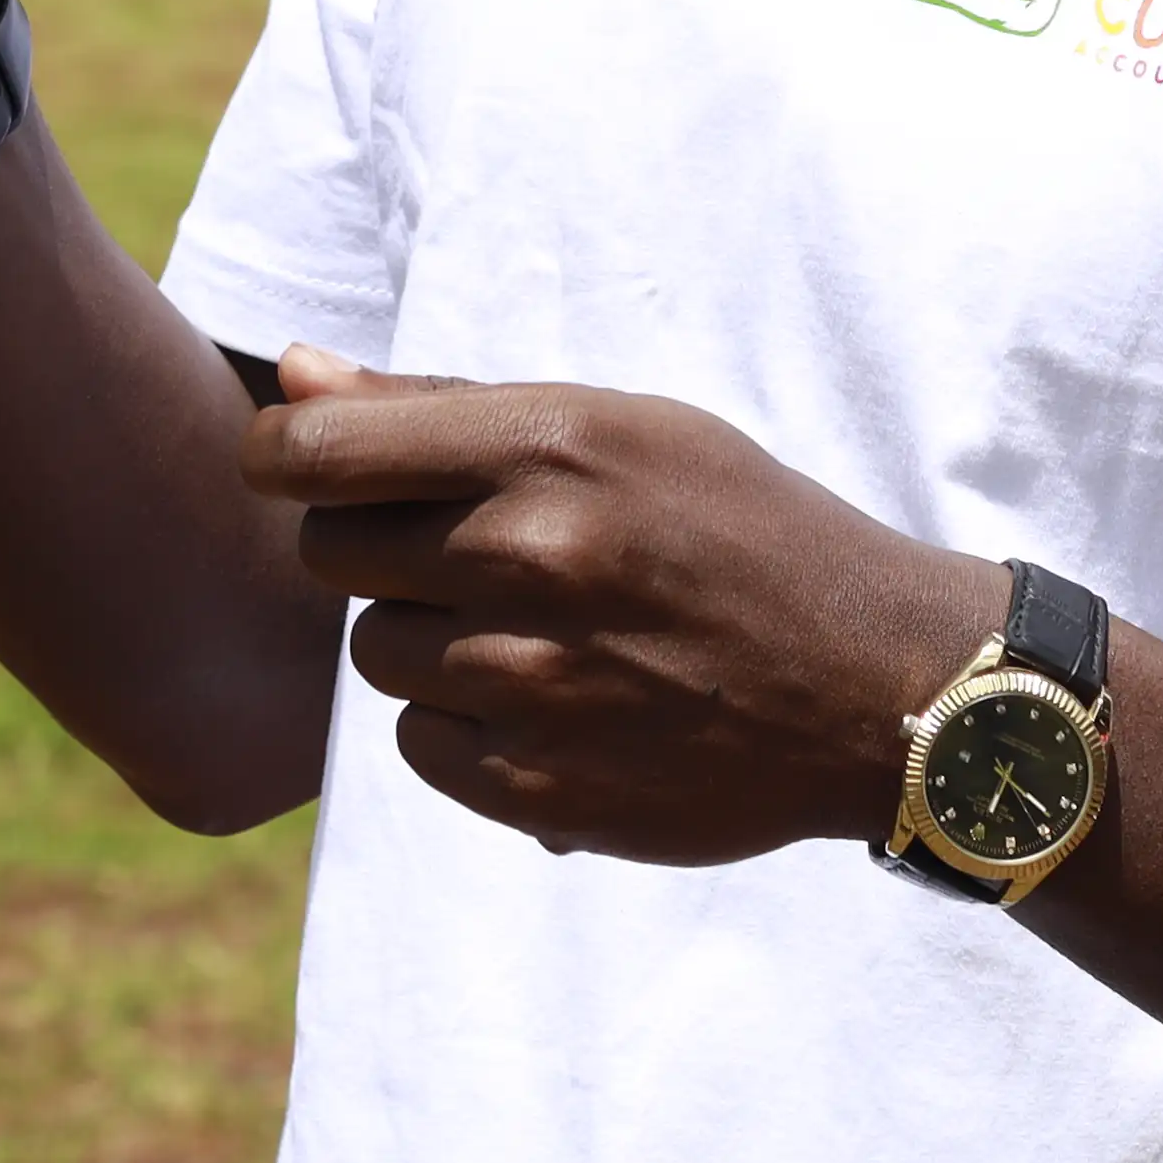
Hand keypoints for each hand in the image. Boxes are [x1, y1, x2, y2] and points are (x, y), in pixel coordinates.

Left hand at [244, 347, 1002, 864]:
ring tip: (540, 630)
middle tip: (485, 554)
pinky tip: (556, 701)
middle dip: (384, 548)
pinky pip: (418, 744)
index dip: (287, 458)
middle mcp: (530, 560)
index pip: (315, 453)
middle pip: (333, 552)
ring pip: (375, 652)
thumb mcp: (619, 427)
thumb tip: (288, 374)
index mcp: (549, 448)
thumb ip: (440, 405)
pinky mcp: (538, 787)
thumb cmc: (738, 529)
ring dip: (430, 640)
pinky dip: (465, 726)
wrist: (876, 682)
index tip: (307, 469)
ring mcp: (532, 683)